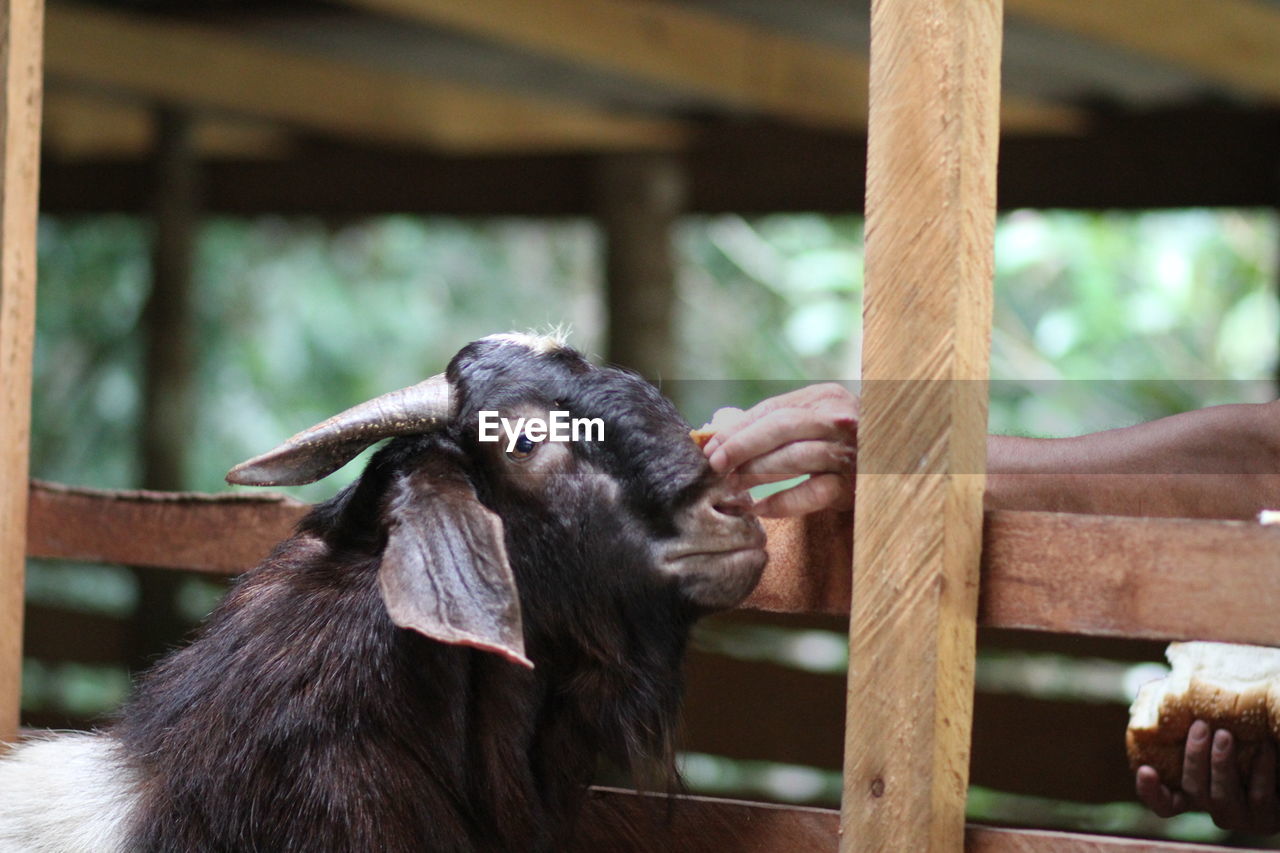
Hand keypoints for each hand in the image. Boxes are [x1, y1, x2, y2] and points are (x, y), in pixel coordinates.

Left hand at [702, 383, 856, 517]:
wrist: (895, 462)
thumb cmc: (842, 442)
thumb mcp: (815, 420)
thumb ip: (776, 423)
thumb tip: (719, 437)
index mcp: (825, 397)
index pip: (772, 409)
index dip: (737, 429)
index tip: (710, 446)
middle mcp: (839, 419)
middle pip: (781, 427)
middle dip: (743, 445)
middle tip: (716, 465)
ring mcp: (848, 452)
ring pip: (794, 458)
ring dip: (757, 472)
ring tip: (732, 484)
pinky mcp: (852, 486)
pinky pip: (810, 494)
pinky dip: (780, 503)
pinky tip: (758, 508)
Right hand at [1136, 719, 1279, 833]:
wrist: (1279, 742)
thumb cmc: (1247, 733)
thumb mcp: (1217, 727)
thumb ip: (1192, 719)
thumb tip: (1160, 689)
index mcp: (1195, 792)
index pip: (1165, 802)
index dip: (1151, 791)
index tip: (1146, 770)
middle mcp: (1213, 809)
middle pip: (1193, 792)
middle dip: (1194, 759)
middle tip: (1201, 727)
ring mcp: (1240, 818)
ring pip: (1222, 799)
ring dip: (1221, 765)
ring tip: (1226, 735)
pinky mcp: (1267, 820)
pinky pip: (1258, 797)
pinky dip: (1260, 771)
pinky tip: (1265, 748)